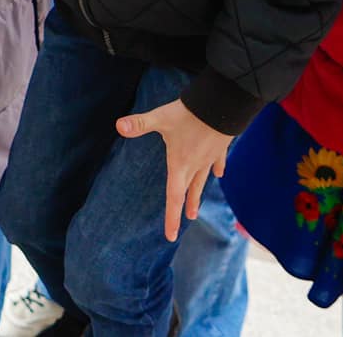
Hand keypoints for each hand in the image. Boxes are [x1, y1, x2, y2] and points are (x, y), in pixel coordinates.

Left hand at [115, 98, 233, 242]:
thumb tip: (118, 125)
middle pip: (189, 191)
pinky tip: (219, 174)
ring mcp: (210, 157)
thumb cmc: (191, 113)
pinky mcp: (220, 146)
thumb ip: (140, 123)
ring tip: (198, 208)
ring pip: (203, 179)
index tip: (171, 236)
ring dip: (199, 193)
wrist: (224, 104)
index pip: (174, 197)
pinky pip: (217, 161)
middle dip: (186, 206)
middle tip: (186, 219)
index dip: (171, 217)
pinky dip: (217, 168)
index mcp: (181, 164)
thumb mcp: (162, 118)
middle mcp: (196, 165)